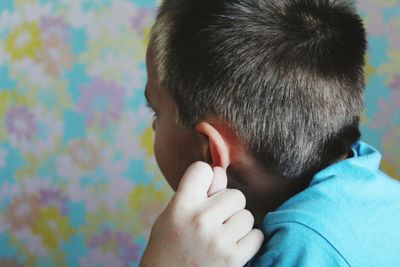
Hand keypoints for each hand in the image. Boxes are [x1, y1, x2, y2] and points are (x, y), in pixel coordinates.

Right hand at [140, 161, 263, 266]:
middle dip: (228, 206)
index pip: (202, 169)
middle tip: (214, 220)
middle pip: (235, 194)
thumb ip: (196, 192)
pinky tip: (232, 247)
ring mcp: (218, 240)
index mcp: (181, 206)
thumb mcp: (172, 214)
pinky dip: (248, 241)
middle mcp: (200, 220)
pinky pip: (256, 236)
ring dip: (238, 225)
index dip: (204, 178)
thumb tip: (220, 170)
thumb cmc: (169, 245)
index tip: (202, 192)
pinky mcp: (233, 259)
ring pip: (247, 215)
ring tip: (221, 236)